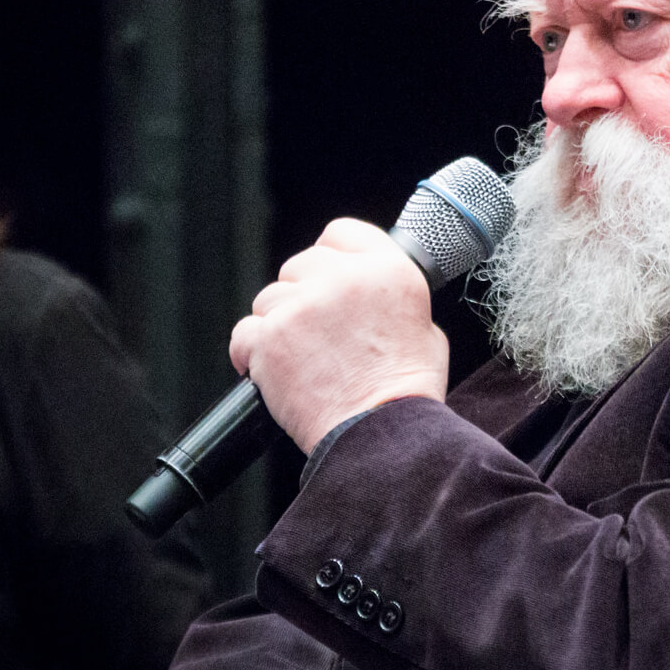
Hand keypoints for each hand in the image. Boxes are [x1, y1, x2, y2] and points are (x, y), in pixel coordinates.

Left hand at [230, 218, 449, 452]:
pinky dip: (253, 353)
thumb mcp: (425, 329)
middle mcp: (344, 279)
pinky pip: (245, 332)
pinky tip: (274, 370)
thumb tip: (369, 297)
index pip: (341, 233)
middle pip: (300, 265)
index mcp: (388, 270)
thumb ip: (392, 299)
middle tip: (317, 332)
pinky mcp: (270, 338)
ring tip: (301, 359)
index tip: (328, 278)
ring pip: (269, 298)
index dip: (331, 256)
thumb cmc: (406, 394)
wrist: (381, 436)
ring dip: (279, 324)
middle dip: (303, 295)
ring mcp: (303, 306)